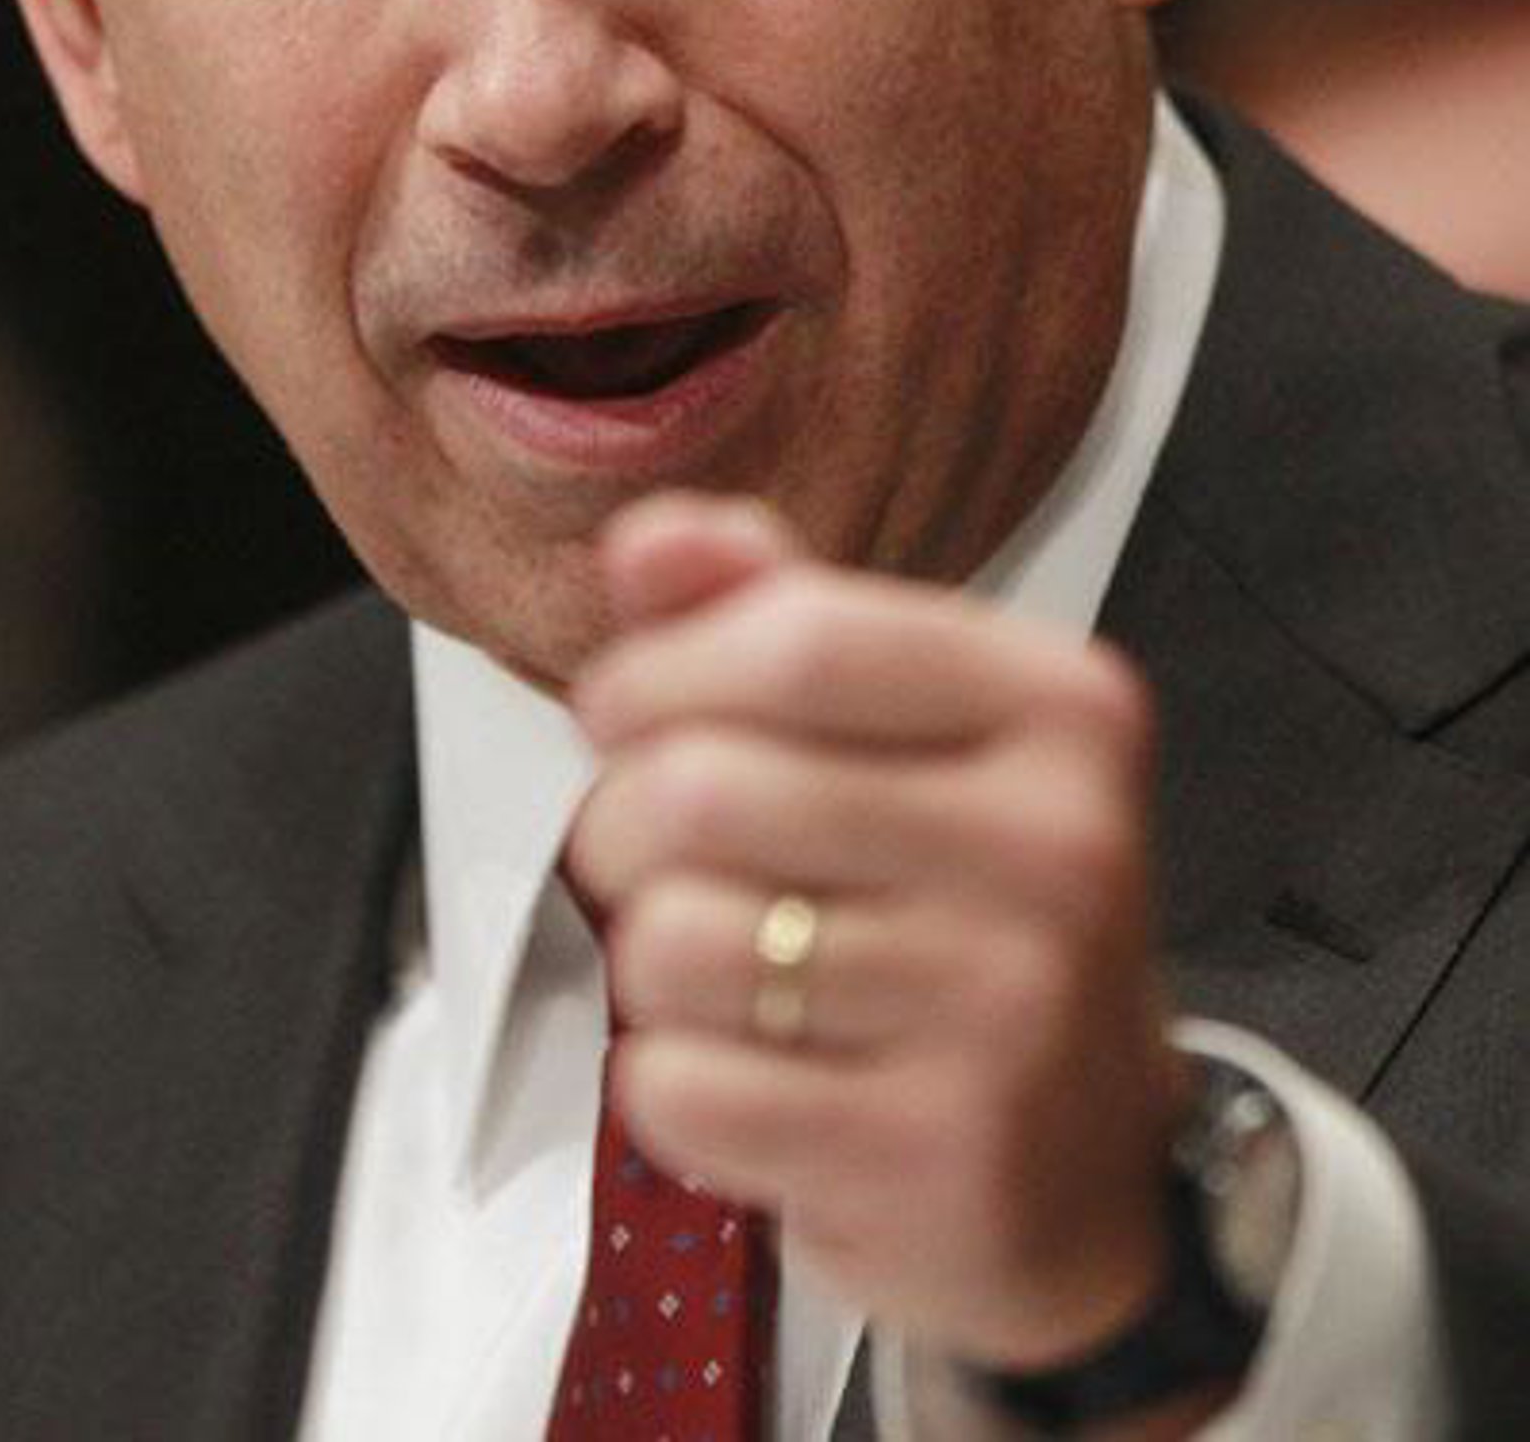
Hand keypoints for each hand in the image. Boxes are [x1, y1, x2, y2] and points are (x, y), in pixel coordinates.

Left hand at [566, 489, 1193, 1373]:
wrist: (1083, 1163)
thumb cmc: (962, 906)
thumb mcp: (904, 727)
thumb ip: (771, 608)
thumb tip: (649, 540)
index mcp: (1062, 709)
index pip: (798, 637)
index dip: (659, 670)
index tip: (620, 710)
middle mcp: (1061, 850)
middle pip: (707, 787)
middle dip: (621, 823)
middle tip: (648, 855)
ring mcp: (1011, 1013)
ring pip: (674, 942)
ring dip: (648, 959)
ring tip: (718, 970)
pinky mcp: (939, 1156)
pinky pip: (684, 1088)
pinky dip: (670, 1084)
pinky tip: (749, 1074)